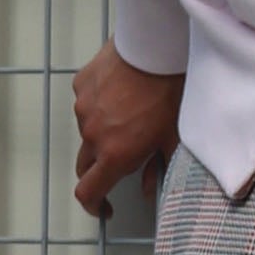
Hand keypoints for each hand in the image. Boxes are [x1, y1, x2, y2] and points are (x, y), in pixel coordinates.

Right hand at [73, 43, 183, 218]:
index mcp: (115, 155)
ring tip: (128, 117)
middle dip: (99, 171)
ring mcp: (83, 109)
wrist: (155, 46)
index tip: (103, 208)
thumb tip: (151, 190)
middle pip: (85, 166)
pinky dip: (99, 106)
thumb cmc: (169, 90)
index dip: (94, 206)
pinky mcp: (80, 85)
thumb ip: (160, 169)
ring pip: (87, 132)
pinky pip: (86, 104)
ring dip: (102, 134)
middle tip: (119, 163)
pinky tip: (120, 93)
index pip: (88, 193)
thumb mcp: (173, 137)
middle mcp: (92, 135)